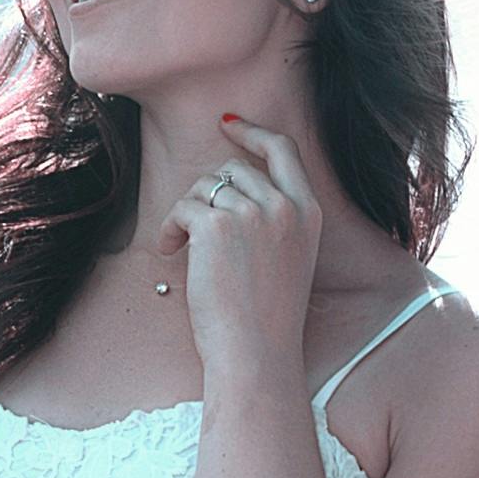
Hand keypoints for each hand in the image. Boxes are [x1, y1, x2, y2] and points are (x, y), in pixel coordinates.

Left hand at [167, 111, 323, 373]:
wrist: (256, 353)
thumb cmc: (266, 318)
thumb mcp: (288, 259)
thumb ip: (273, 220)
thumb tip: (229, 187)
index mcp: (309, 213)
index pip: (284, 150)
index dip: (253, 132)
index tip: (228, 124)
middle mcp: (285, 206)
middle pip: (233, 170)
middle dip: (207, 194)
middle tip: (192, 228)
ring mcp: (254, 213)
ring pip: (205, 187)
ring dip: (186, 213)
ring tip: (180, 247)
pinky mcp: (218, 226)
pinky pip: (183, 208)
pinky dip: (169, 228)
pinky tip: (169, 252)